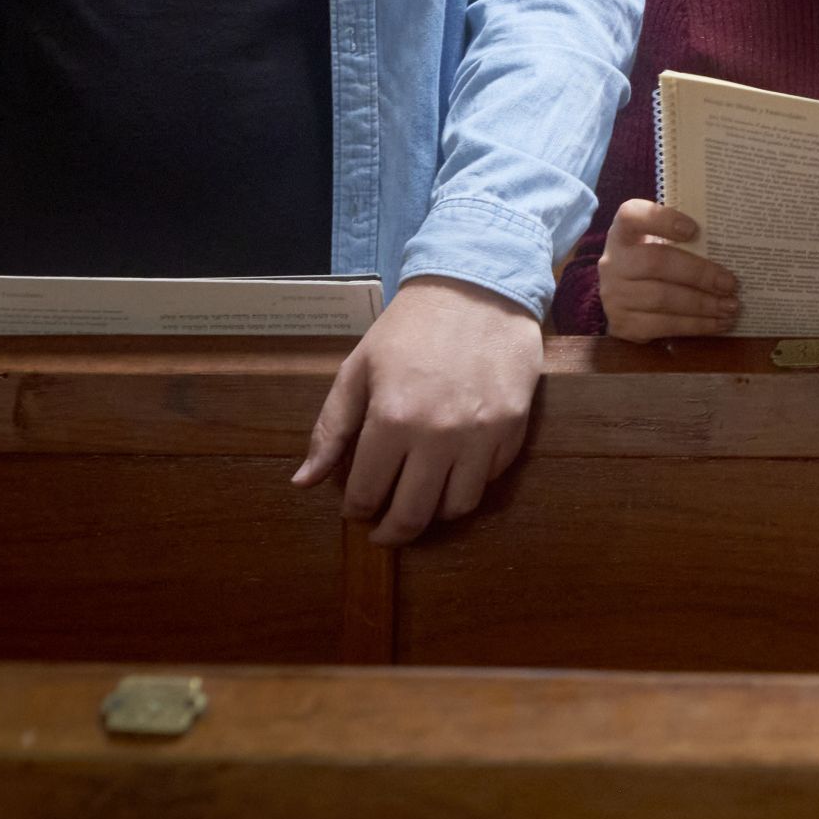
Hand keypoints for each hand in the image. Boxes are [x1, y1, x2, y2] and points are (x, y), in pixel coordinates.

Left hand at [294, 275, 543, 545]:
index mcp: (392, 419)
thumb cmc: (410, 327)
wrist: (478, 287)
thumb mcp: (358, 369)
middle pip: (413, 514)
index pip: (368, 494)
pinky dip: (469, 484)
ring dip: (434, 513)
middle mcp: (438, 436)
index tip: (355, 508)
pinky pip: (490, 479)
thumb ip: (331, 429)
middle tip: (384, 530)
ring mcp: (482, 435)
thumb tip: (304, 482)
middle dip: (392, 531)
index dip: (356, 510)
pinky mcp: (514, 428)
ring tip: (421, 500)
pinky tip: (454, 469)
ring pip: (457, 507)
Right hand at [594, 200, 742, 342]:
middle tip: (730, 283)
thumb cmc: (650, 261)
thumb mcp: (658, 242)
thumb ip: (682, 240)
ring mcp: (614, 296)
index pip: (633, 215)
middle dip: (698, 274)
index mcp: (623, 232)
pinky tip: (718, 324)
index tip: (693, 229)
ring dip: (702, 305)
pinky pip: (663, 326)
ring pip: (661, 299)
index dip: (662, 220)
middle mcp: (613, 262)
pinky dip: (695, 326)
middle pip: (656, 263)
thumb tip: (729, 245)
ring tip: (730, 306)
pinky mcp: (623, 324)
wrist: (618, 297)